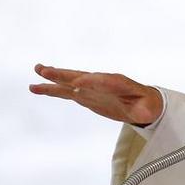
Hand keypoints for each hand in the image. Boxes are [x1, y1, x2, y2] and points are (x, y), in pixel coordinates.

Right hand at [29, 64, 162, 125]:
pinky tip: (38, 88)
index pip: (101, 81)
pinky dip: (53, 90)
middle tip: (45, 70)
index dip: (90, 82)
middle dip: (64, 74)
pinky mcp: (86, 96)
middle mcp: (102, 83)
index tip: (77, 84)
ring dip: (53, 78)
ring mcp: (92, 89)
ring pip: (69, 82)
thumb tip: (139, 113)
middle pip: (80, 76)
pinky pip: (66, 92)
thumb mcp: (148, 108)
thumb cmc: (147, 105)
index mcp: (118, 83)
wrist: (145, 104)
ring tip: (36, 71)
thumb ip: (141, 109)